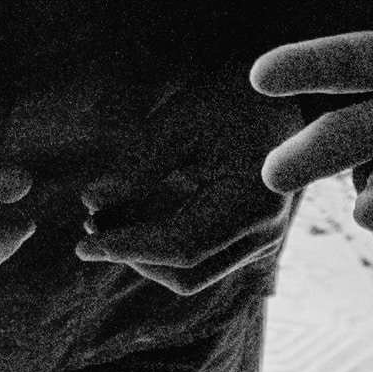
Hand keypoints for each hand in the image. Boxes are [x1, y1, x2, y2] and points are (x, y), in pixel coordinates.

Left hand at [69, 78, 293, 297]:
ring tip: (104, 220)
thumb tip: (90, 201)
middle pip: (185, 274)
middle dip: (132, 256)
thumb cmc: (234, 98)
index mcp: (252, 204)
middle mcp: (264, 235)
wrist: (289, 96)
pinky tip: (132, 218)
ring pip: (191, 275)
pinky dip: (162, 248)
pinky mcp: (252, 241)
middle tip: (89, 225)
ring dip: (144, 256)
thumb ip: (138, 163)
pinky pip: (201, 261)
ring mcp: (262, 243)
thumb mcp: (183, 119)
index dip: (128, 247)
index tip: (83, 242)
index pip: (181, 247)